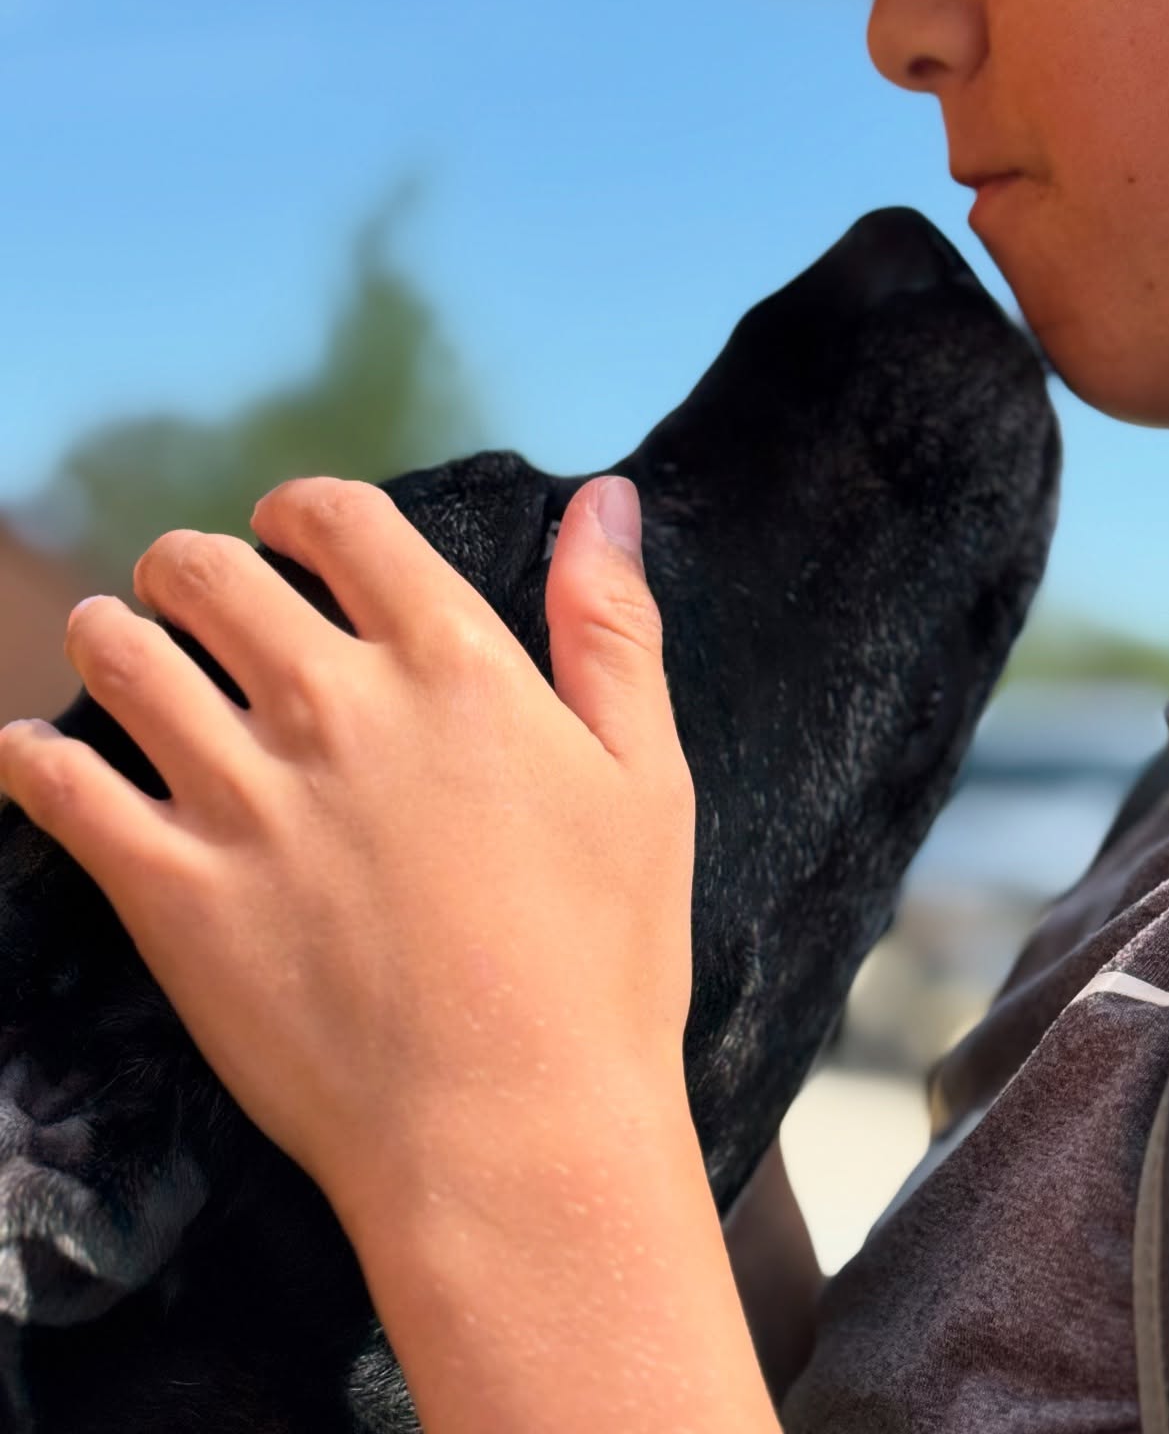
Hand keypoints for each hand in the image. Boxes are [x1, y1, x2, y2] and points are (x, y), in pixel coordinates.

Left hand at [0, 475, 697, 1214]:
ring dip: (114, 633)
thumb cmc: (603, 959)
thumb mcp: (645, 779)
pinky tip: (45, 756)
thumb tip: (603, 499)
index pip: (338, 520)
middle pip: (210, 571)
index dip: (301, 510)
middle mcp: (333, 706)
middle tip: (197, 594)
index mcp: (451, 666)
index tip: (291, 533)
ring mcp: (241, 798)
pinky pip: (58, 786)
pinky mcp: (170, 894)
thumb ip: (613, 629)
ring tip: (123, 648)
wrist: (514, 1132)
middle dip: (194, 565)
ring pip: (122, 655)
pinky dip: (35, 756)